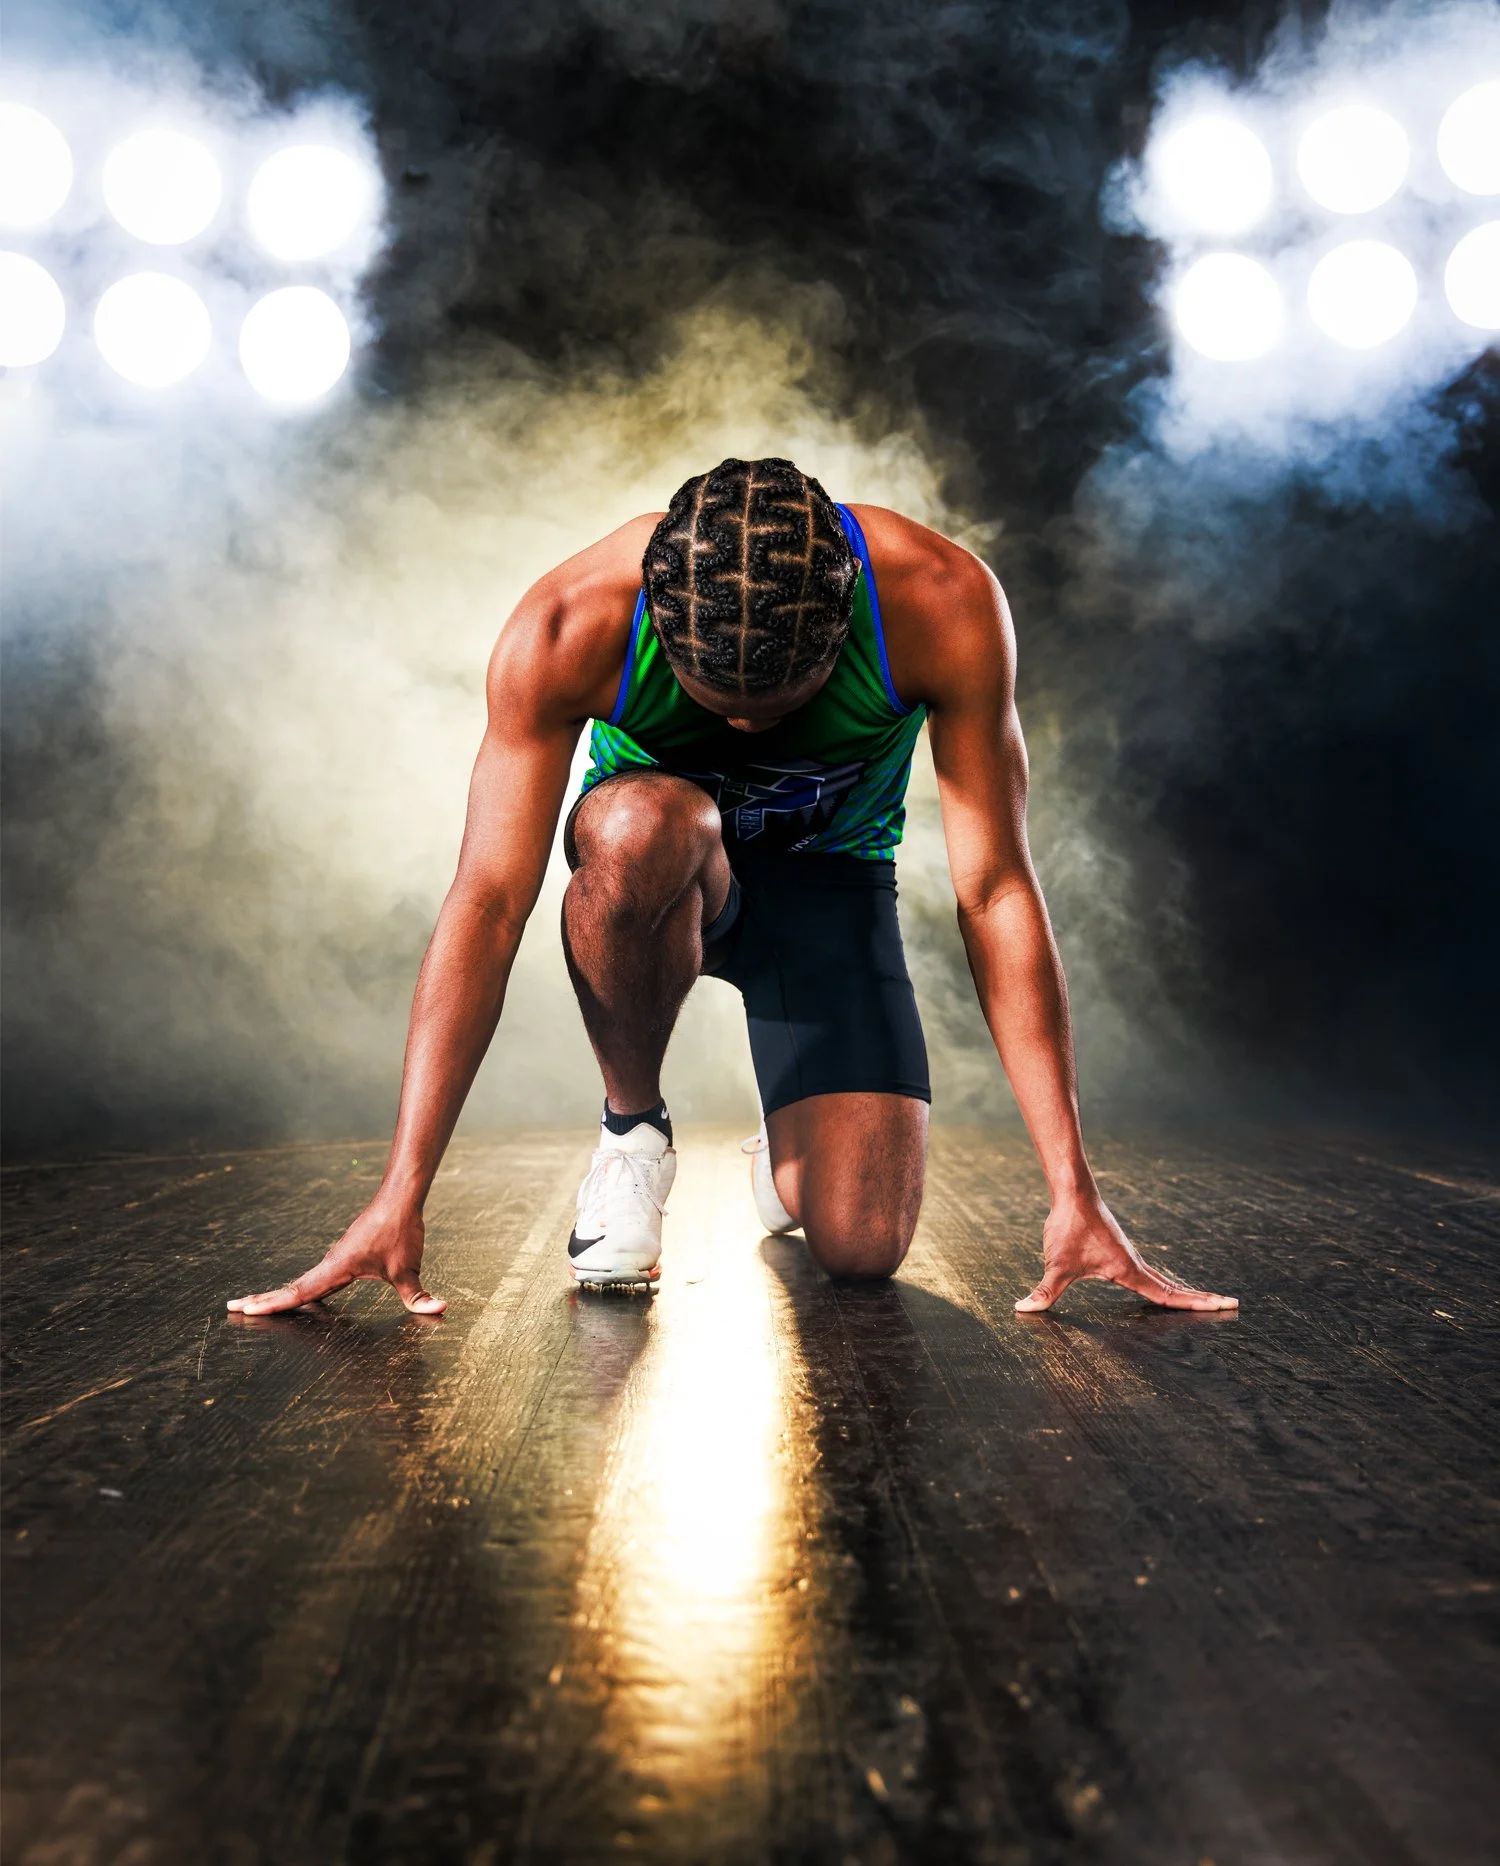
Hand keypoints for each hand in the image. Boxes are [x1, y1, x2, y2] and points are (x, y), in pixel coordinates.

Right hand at [226, 1198, 445, 1316]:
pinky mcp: (343, 1255)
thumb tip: (439, 1310)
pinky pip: (315, 1275)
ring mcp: (335, 1258)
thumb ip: (418, 1296)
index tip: (246, 1309)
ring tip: (253, 1304)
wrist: (400, 1197)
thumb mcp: (410, 1268)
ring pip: (302, 1281)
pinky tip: (300, 1293)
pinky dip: (299, 1286)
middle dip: (262, 1299)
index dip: (273, 1304)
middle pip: (291, 1287)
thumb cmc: (401, 1231)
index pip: (300, 1291)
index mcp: (337, 1268)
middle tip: (232, 1307)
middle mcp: (330, 1263)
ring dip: (278, 1293)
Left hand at [1016, 1194, 1236, 1313]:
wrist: (1072, 1191)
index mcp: (1128, 1270)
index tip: (1223, 1306)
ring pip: (1163, 1280)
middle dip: (1201, 1299)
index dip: (1194, 1303)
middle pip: (1174, 1288)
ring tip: (1208, 1302)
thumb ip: (1044, 1291)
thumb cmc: (1068, 1227)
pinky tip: (1162, 1288)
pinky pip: (1150, 1272)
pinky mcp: (1120, 1250)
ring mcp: (1129, 1256)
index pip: (1167, 1294)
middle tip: (1231, 1305)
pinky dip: (1165, 1283)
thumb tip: (1022, 1310)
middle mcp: (1135, 1263)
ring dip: (1185, 1292)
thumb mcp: (1055, 1265)